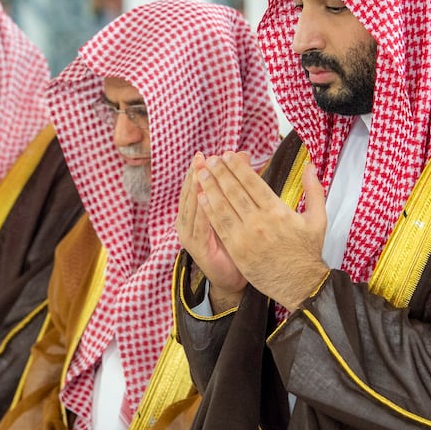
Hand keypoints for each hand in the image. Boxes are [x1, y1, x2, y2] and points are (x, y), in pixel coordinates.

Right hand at [177, 153, 247, 311]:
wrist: (232, 276)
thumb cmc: (234, 241)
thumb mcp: (235, 208)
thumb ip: (237, 182)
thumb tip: (243, 153)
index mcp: (194, 211)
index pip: (195, 185)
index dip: (200, 169)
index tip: (208, 154)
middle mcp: (187, 221)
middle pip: (190, 193)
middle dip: (196, 174)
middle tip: (202, 158)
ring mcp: (189, 234)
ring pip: (191, 207)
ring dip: (196, 189)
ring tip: (201, 173)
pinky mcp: (196, 248)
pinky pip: (199, 227)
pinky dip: (201, 213)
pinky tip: (204, 200)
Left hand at [195, 151, 328, 311]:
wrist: (300, 284)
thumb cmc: (307, 251)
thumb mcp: (317, 219)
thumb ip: (314, 190)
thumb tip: (311, 165)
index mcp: (278, 211)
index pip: (253, 183)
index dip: (238, 167)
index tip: (228, 155)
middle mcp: (260, 222)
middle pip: (235, 191)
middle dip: (220, 173)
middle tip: (211, 160)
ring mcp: (246, 237)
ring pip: (223, 206)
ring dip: (210, 188)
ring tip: (202, 173)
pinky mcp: (237, 251)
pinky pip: (220, 226)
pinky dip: (209, 210)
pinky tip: (201, 198)